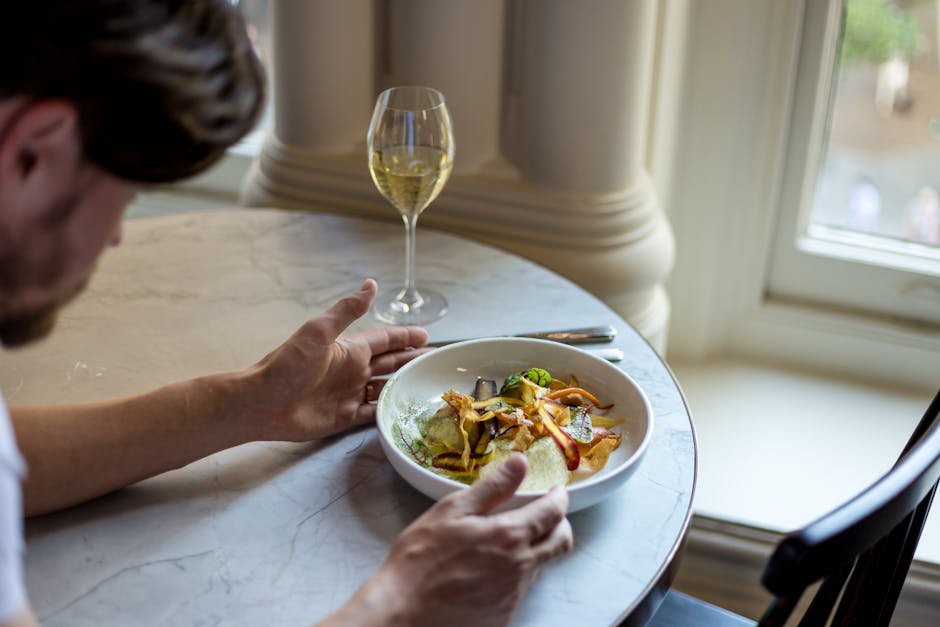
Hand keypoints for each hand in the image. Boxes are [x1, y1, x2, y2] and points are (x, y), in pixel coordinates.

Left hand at [250, 279, 428, 440]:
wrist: (262, 402)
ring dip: (405, 386)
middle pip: (391, 364)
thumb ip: (347, 310)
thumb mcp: (319, 331)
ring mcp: (349, 394)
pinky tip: (406, 412)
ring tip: (428, 388)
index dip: (406, 337)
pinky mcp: (345, 417)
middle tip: (436, 362)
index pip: (386, 340)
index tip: (427, 336)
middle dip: (412, 361)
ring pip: (386, 389)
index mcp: (350, 349)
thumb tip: (371, 283)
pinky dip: (390, 412)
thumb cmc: (288, 364)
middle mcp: (353, 370)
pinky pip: (374, 414)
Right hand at [328, 454, 572, 626]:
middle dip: (559, 524)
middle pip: (561, 542)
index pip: (553, 513)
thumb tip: (520, 462)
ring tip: (506, 542)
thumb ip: (492, 487)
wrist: (403, 610)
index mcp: (510, 535)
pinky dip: (513, 575)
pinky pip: (519, 590)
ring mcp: (514, 594)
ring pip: (539, 565)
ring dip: (533, 550)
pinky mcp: (504, 615)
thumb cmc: (421, 557)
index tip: (556, 491)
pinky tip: (488, 571)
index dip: (559, 497)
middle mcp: (520, 567)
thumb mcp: (453, 510)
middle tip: (544, 514)